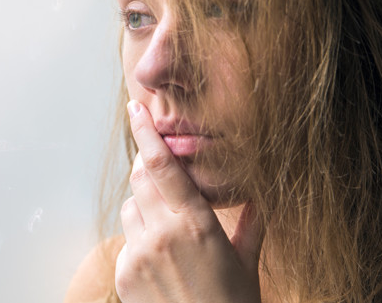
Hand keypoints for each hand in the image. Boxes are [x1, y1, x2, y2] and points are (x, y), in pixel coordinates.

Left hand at [115, 100, 263, 302]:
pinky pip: (125, 238)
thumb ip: (251, 225)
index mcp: (197, 224)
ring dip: (143, 204)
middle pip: (140, 179)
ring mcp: (139, 254)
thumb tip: (258, 200)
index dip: (146, 133)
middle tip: (161, 171)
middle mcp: (162, 234)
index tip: (135, 109)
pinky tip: (159, 255)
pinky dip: (139, 235)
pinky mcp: (124, 273)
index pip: (162, 166)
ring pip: (130, 206)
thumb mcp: (247, 263)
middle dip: (147, 168)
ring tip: (167, 226)